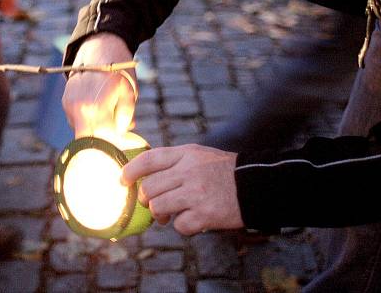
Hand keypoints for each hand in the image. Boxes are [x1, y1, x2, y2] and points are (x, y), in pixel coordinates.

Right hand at [62, 33, 136, 136]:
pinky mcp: (65, 101)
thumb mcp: (130, 93)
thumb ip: (125, 118)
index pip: (103, 141)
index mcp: (96, 108)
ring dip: (96, 130)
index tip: (125, 146)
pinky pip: (76, 120)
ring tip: (110, 115)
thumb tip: (122, 134)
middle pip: (88, 141)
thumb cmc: (119, 70)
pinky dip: (88, 120)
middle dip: (103, 142)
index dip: (114, 146)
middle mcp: (78, 109)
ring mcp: (69, 105)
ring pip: (82, 131)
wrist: (100, 46)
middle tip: (118, 135)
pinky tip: (99, 108)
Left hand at [121, 144, 242, 233]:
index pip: (149, 159)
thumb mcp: (199, 155)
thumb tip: (144, 176)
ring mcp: (196, 193)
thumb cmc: (224, 172)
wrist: (257, 186)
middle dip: (146, 199)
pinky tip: (194, 219)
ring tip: (170, 214)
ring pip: (158, 207)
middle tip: (152, 203)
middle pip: (149, 188)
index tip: (123, 180)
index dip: (131, 170)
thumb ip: (174, 162)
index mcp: (187, 154)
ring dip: (161, 214)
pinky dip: (184, 226)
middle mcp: (189, 171)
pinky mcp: (205, 214)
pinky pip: (179, 225)